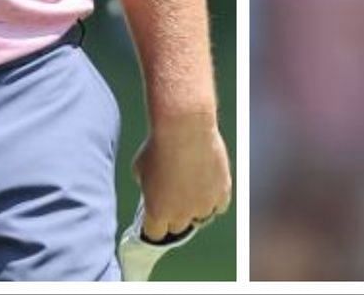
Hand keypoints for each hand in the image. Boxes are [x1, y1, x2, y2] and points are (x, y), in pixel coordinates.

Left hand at [132, 114, 230, 240]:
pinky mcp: (222, 192)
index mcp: (157, 213)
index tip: (155, 217)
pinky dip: (214, 200)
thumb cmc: (158, 145)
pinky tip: (208, 186)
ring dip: (196, 209)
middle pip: (177, 227)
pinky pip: (219, 206)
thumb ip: (148, 188)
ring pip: (201, 218)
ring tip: (193, 191)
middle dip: (174, 216)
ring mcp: (204, 205)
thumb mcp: (141, 170)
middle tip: (174, 200)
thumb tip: (155, 191)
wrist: (185, 127)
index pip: (155, 234)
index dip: (155, 225)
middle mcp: (181, 214)